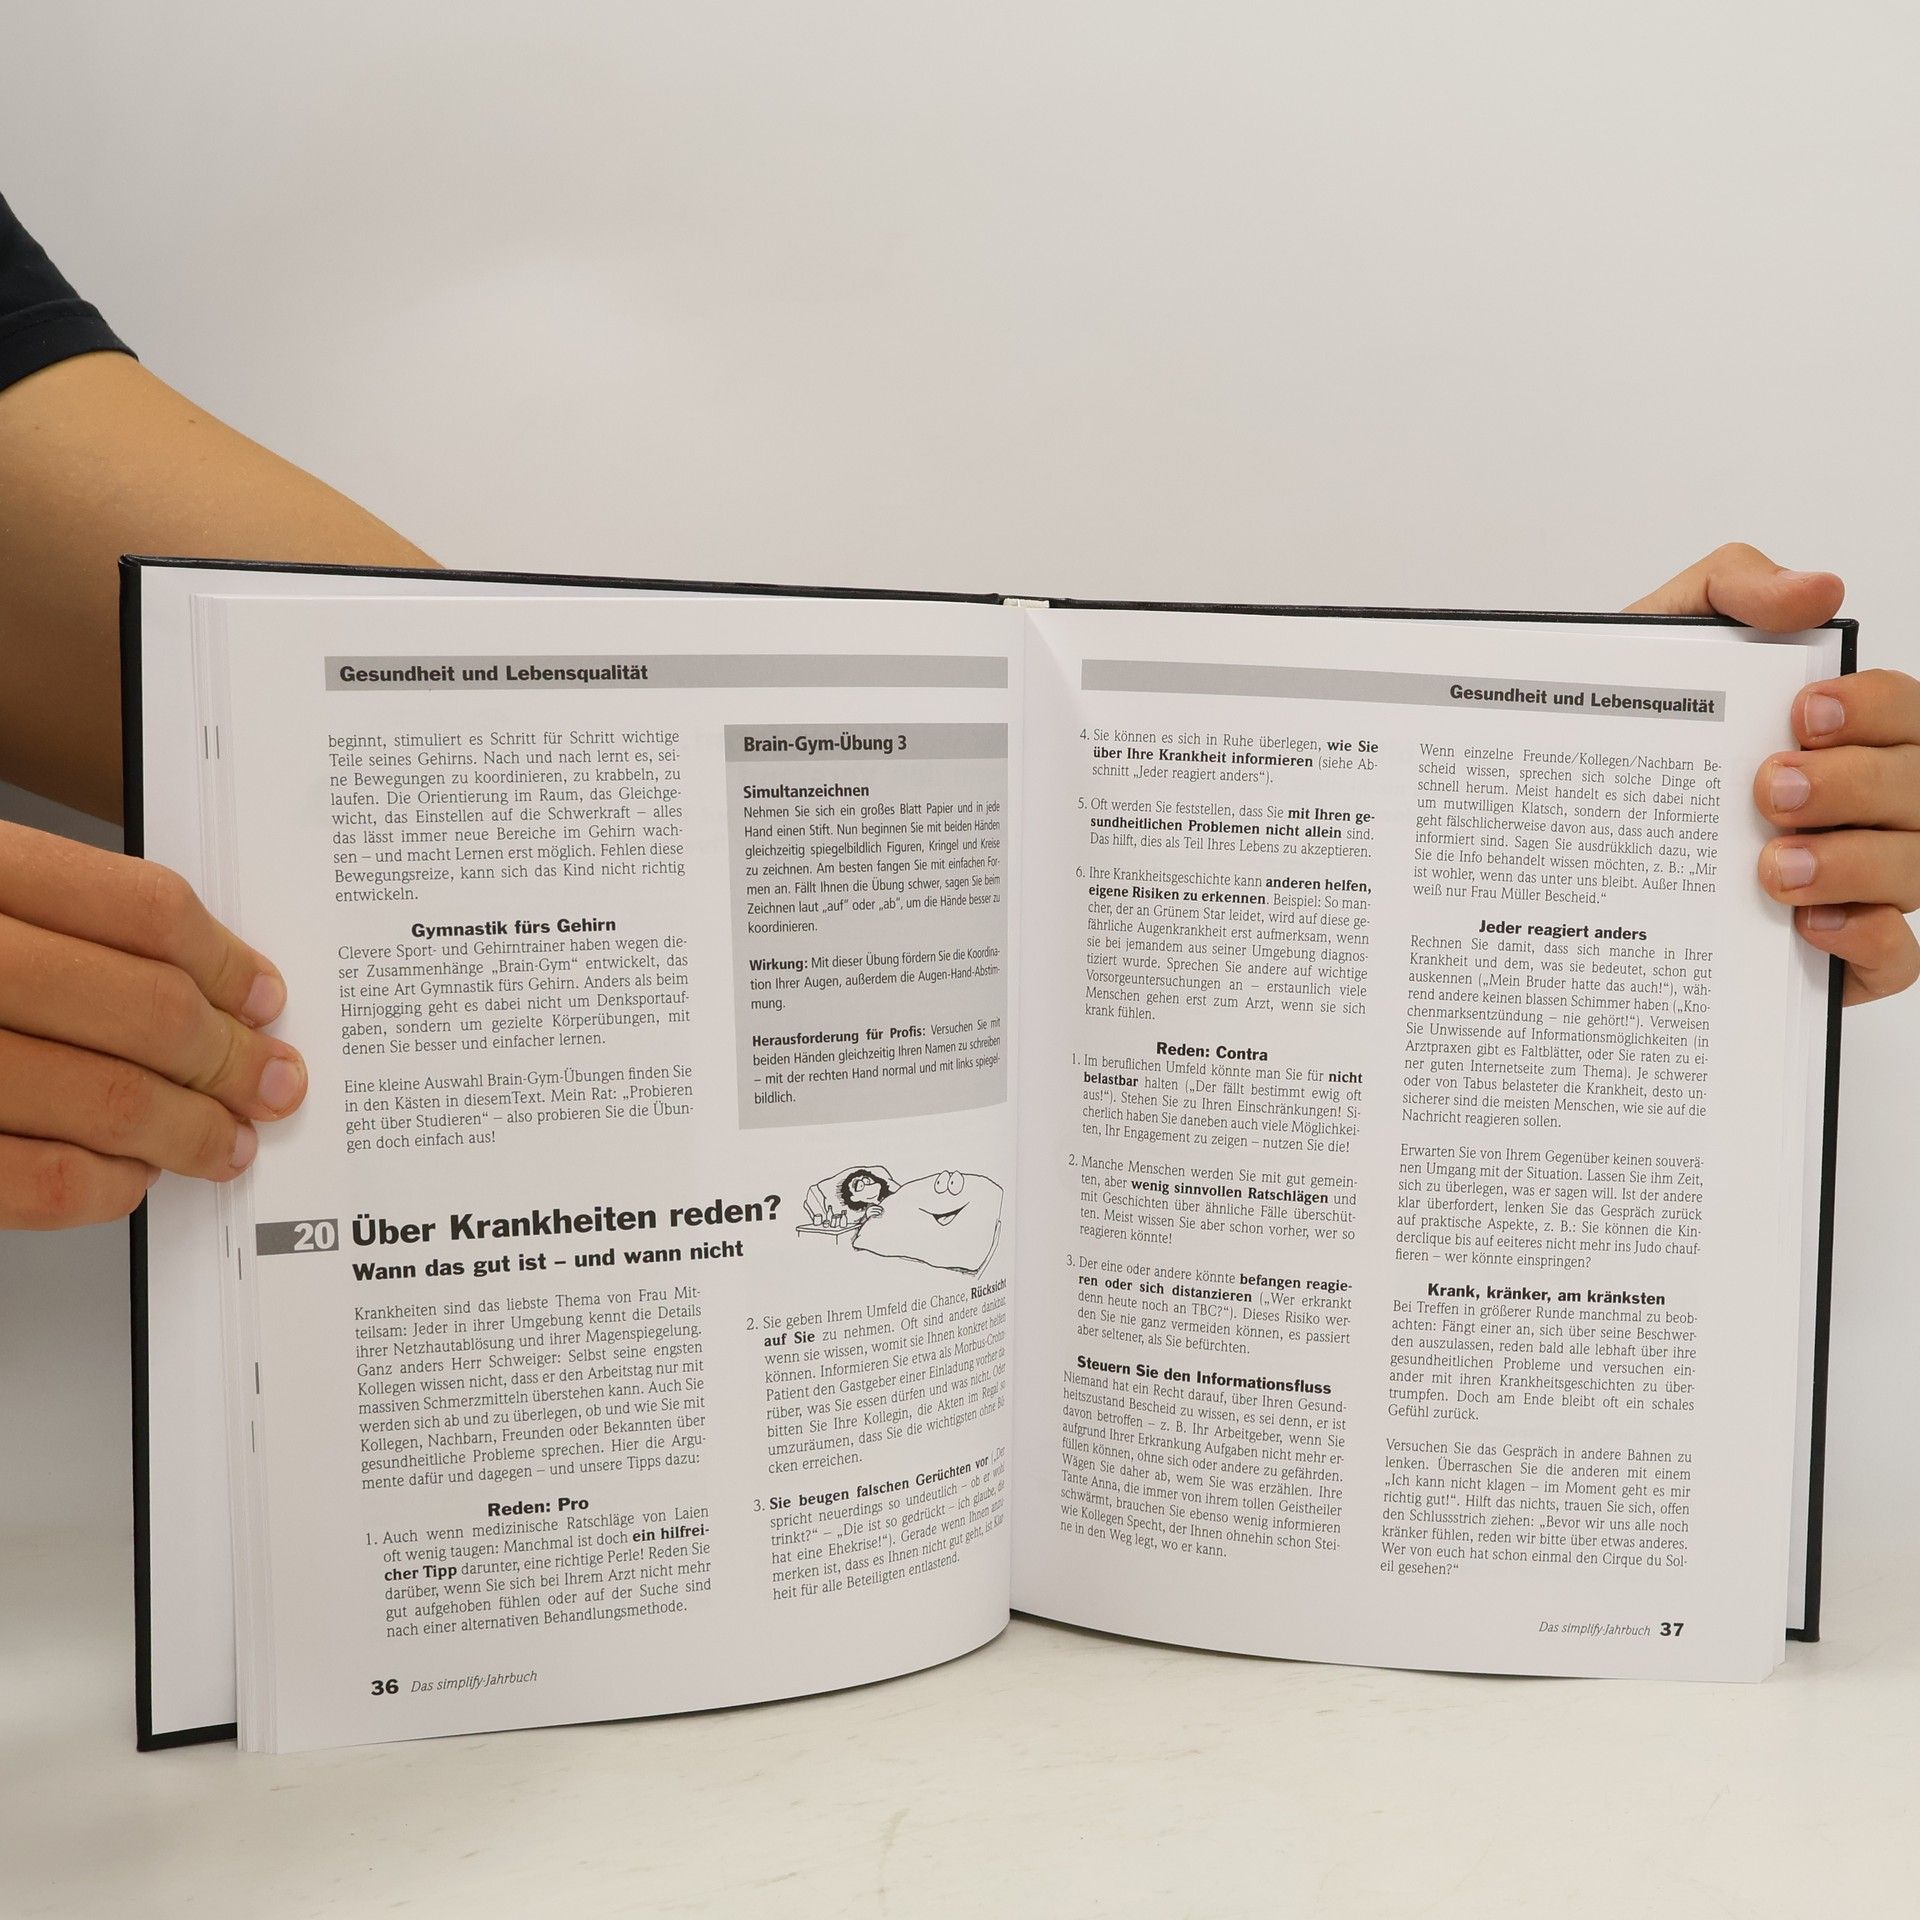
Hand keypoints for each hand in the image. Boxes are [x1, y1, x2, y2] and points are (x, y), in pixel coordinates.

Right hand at [0, 822, 306, 1227]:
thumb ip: (51, 916)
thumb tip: (199, 984)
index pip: (143, 911)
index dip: (227, 962)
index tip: (263, 997)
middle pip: (145, 1010)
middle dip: (228, 1060)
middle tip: (268, 1082)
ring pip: (104, 1100)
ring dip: (186, 1133)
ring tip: (219, 1142)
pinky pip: (26, 1181)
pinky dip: (99, 1188)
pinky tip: (125, 1178)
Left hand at [1626, 543, 1917, 1006]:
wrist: (1554, 824)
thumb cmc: (1629, 734)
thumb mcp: (1656, 644)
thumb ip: (1730, 591)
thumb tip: (1815, 589)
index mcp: (1838, 729)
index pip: (1900, 710)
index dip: (1872, 707)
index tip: (1802, 714)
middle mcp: (1861, 802)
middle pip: (1914, 788)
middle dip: (1851, 785)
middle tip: (1771, 792)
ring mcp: (1858, 879)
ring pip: (1913, 871)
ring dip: (1854, 865)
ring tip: (1774, 868)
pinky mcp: (1837, 953)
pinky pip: (1897, 958)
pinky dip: (1870, 943)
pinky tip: (1810, 929)